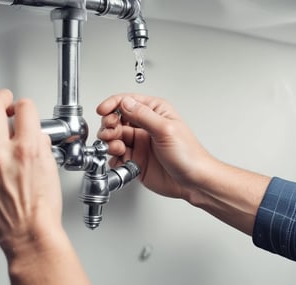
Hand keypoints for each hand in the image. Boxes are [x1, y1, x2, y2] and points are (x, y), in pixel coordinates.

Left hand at [0, 89, 61, 254]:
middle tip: (5, 99)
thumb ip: (40, 144)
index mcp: (27, 149)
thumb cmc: (42, 208)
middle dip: (1, 97)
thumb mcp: (50, 168)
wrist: (28, 233)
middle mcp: (1, 154)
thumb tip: (33, 133)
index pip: (24, 108)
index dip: (26, 104)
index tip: (24, 107)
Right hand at [97, 93, 213, 198]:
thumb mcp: (166, 130)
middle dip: (109, 124)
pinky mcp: (134, 159)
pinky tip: (121, 159)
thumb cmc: (189, 155)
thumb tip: (124, 103)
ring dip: (110, 141)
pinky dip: (113, 157)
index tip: (102, 111)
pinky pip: (116, 155)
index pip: (127, 101)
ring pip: (113, 137)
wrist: (193, 182)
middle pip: (116, 119)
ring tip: (118, 148)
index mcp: (154, 112)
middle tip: (111, 133)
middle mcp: (144, 126)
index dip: (112, 104)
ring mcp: (138, 143)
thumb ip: (143, 115)